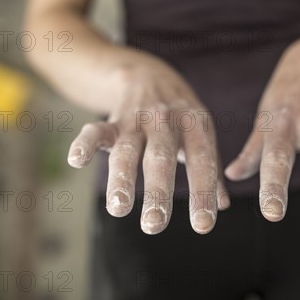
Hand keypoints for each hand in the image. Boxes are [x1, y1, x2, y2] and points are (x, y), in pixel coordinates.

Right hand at [67, 59, 229, 233]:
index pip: (202, 162)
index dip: (203, 193)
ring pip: (127, 150)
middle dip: (158, 191)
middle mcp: (166, 121)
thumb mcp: (201, 134)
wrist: (149, 74)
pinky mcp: (111, 120)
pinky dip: (85, 144)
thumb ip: (210, 168)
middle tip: (154, 225)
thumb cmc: (181, 116)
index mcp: (195, 125)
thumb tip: (223, 205)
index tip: (203, 226)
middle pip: (161, 158)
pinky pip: (95, 131)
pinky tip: (76, 161)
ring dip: (121, 179)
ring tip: (118, 208)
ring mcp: (136, 119)